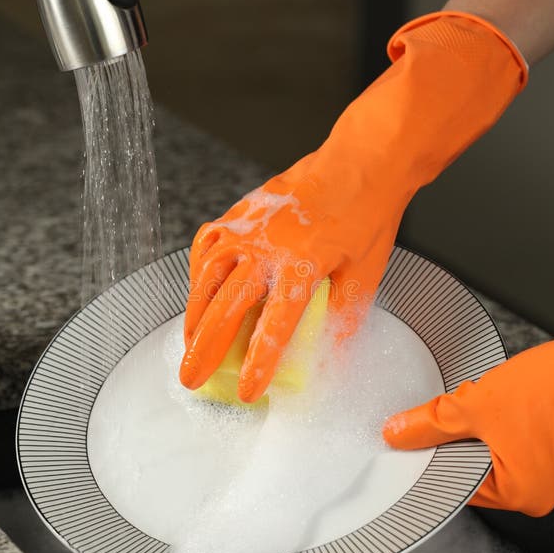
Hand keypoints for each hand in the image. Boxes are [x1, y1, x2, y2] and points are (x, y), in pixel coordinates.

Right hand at [180, 12, 526, 402]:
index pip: (274, 327)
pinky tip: (197, 292)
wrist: (360, 161)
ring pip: (207, 278)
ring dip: (193, 316)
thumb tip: (330, 357)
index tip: (248, 391)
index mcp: (302, 267)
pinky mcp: (240, 213)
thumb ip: (344, 318)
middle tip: (191, 377)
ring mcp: (248, 228)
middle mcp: (267, 248)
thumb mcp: (365, 274)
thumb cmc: (366, 215)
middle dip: (206, 349)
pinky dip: (197, 273)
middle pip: (226, 308)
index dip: (258, 364)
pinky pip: (207, 246)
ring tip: (187, 343)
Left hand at [383, 342, 553, 517]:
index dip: (428, 457)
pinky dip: (499, 416)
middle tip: (461, 408)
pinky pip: (509, 435)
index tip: (410, 437)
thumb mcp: (479, 405)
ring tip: (493, 399)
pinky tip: (506, 396)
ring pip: (489, 446)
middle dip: (456, 435)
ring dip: (479, 421)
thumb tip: (399, 433)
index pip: (452, 484)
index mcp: (518, 494)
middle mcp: (536, 489)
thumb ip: (432, 423)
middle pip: (469, 465)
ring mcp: (547, 467)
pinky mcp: (551, 443)